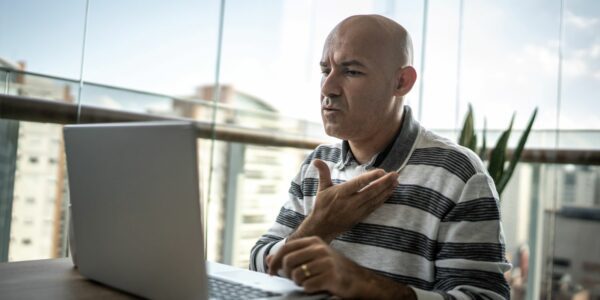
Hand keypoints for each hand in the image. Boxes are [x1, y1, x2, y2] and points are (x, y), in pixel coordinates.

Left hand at [267, 237, 415, 298]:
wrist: (357, 279)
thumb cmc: (331, 268)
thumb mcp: (312, 258)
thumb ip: (291, 257)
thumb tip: (267, 259)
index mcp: (313, 241)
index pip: (286, 248)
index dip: (275, 261)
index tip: (271, 272)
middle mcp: (319, 248)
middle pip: (288, 261)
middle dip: (287, 274)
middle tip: (295, 279)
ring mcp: (325, 262)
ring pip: (296, 275)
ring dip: (300, 282)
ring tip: (310, 281)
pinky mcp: (330, 276)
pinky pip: (307, 286)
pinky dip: (310, 289)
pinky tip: (318, 286)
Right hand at [290, 159, 398, 242]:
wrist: (322, 227)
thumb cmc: (322, 205)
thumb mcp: (321, 188)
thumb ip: (323, 173)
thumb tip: (316, 160)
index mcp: (341, 193)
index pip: (358, 183)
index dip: (370, 177)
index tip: (382, 171)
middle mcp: (350, 202)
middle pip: (370, 191)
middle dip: (384, 183)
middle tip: (395, 174)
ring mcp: (356, 211)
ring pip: (374, 200)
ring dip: (386, 190)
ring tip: (396, 182)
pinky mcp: (360, 217)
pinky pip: (374, 207)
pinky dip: (383, 200)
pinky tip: (390, 193)